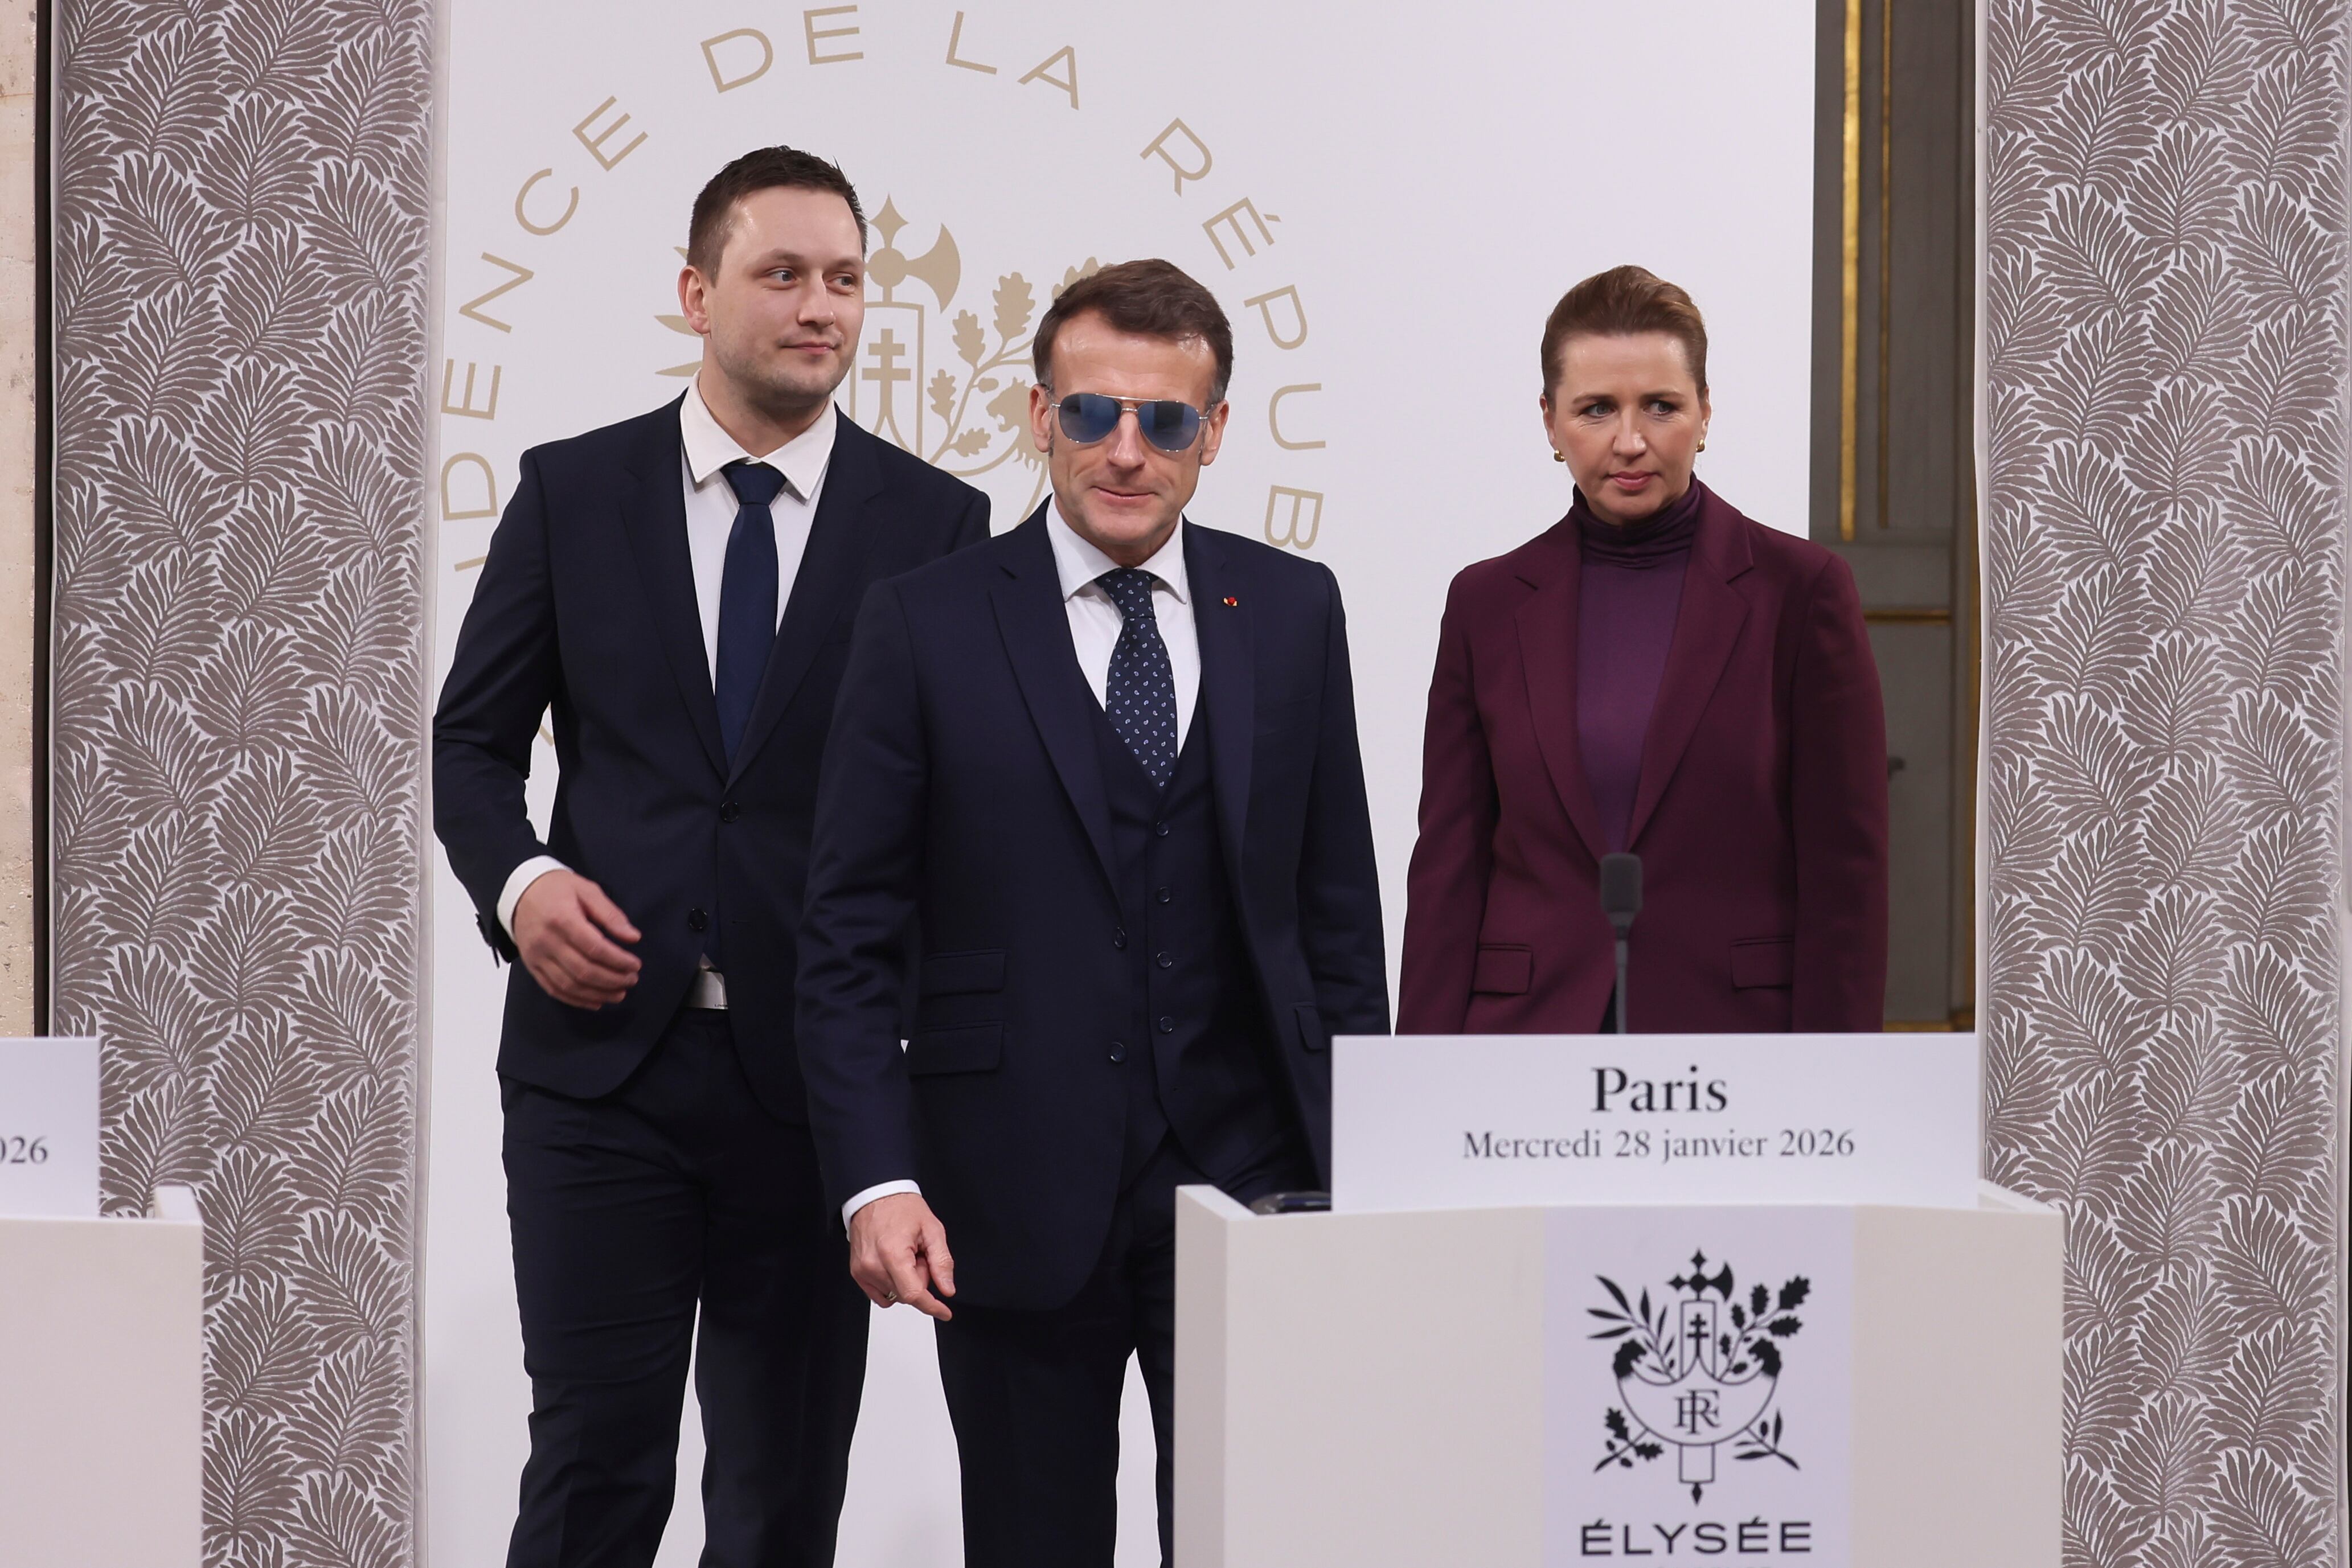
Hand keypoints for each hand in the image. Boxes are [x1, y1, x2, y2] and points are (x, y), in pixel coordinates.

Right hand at [513, 869, 641, 1008]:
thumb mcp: (587, 890)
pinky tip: (595, 1001)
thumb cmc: (556, 889)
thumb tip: (633, 937)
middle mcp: (547, 941)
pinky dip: (576, 1000)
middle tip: (631, 980)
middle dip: (612, 979)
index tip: (635, 964)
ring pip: (569, 985)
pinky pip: (554, 989)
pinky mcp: (532, 966)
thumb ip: (611, 915)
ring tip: (619, 993)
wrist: (520, 892)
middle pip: (583, 970)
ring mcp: (537, 956)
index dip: (618, 960)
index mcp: (562, 919)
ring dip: (597, 994)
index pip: (595, 948)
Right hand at [848, 1192, 955, 1319]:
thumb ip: (941, 1262)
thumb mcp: (932, 1229)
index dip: (932, 1306)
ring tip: (904, 1254)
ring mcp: (862, 1271)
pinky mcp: (857, 1273)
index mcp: (892, 1254)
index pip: (913, 1294)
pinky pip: (881, 1294)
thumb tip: (947, 1289)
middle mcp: (873, 1265)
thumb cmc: (901, 1207)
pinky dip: (893, 1283)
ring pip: (895, 1294)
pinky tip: (894, 1263)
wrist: (875, 1195)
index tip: (944, 1312)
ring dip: (905, 1280)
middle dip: (919, 1278)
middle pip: (907, 1294)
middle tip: (918, 1253)